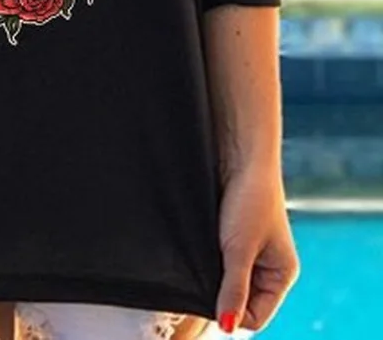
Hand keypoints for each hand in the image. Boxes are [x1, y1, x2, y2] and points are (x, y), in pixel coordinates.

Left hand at [215, 165, 299, 333]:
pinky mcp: (228, 236)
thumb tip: (227, 327)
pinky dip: (206, 262)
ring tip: (201, 261)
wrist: (238, 153)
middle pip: (240, 301)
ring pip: (224, 281)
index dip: (233, 315)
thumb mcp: (239, 248)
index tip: (210, 306)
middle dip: (221, 296)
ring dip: (211, 277)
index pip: (256, 317)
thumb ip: (233, 288)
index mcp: (281, 274)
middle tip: (199, 283)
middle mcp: (266, 266)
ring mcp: (247, 251)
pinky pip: (216, 261)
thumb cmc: (249, 196)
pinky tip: (196, 252)